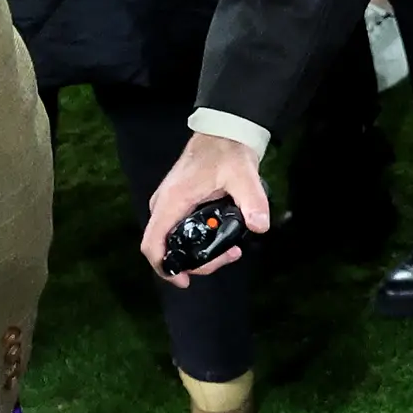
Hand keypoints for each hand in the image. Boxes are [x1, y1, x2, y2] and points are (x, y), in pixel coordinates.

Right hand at [142, 131, 271, 283]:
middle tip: (227, 257)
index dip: (164, 267)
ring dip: (199, 253)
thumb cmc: (228, 152)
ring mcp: (169, 204)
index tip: (184, 280)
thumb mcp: (244, 176)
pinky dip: (198, 242)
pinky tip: (222, 240)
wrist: (223, 132)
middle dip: (195, 262)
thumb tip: (259, 226)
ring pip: (174, 241)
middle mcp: (164, 205)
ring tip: (230, 251)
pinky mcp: (177, 204)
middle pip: (166, 248)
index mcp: (172, 201)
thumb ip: (252, 201)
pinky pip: (179, 231)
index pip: (152, 243)